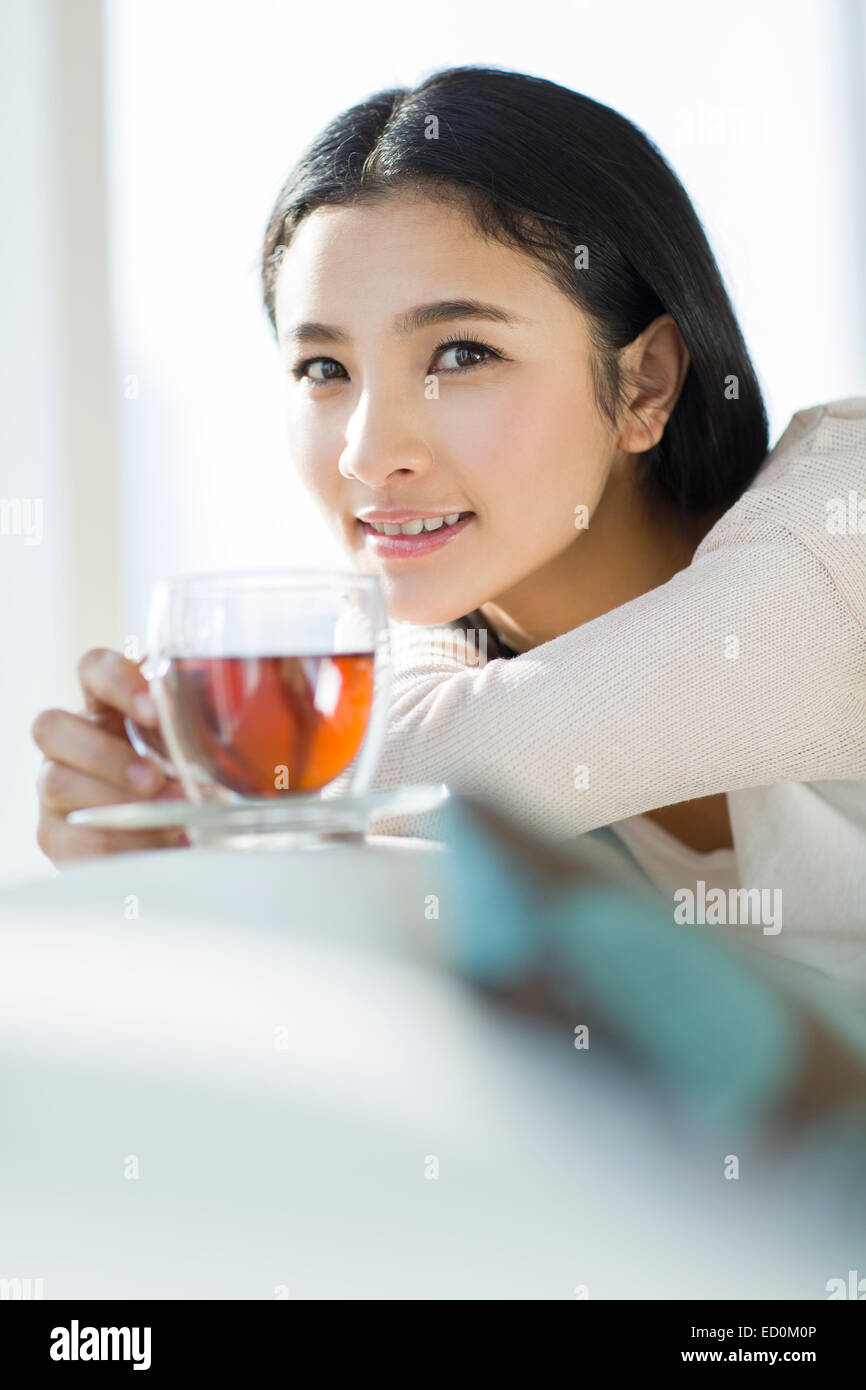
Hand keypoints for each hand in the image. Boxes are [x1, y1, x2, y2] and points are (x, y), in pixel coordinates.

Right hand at [32, 648, 188, 864]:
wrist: (174, 846)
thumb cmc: (185, 786)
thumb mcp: (195, 755)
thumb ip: (200, 737)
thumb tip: (231, 732)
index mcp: (107, 708)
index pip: (93, 669)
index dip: (117, 682)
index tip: (154, 711)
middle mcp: (71, 743)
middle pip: (50, 726)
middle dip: (104, 754)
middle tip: (154, 779)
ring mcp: (55, 789)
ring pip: (56, 782)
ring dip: (114, 801)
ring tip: (167, 817)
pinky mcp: (56, 836)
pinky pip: (74, 837)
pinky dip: (121, 843)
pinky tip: (157, 845)